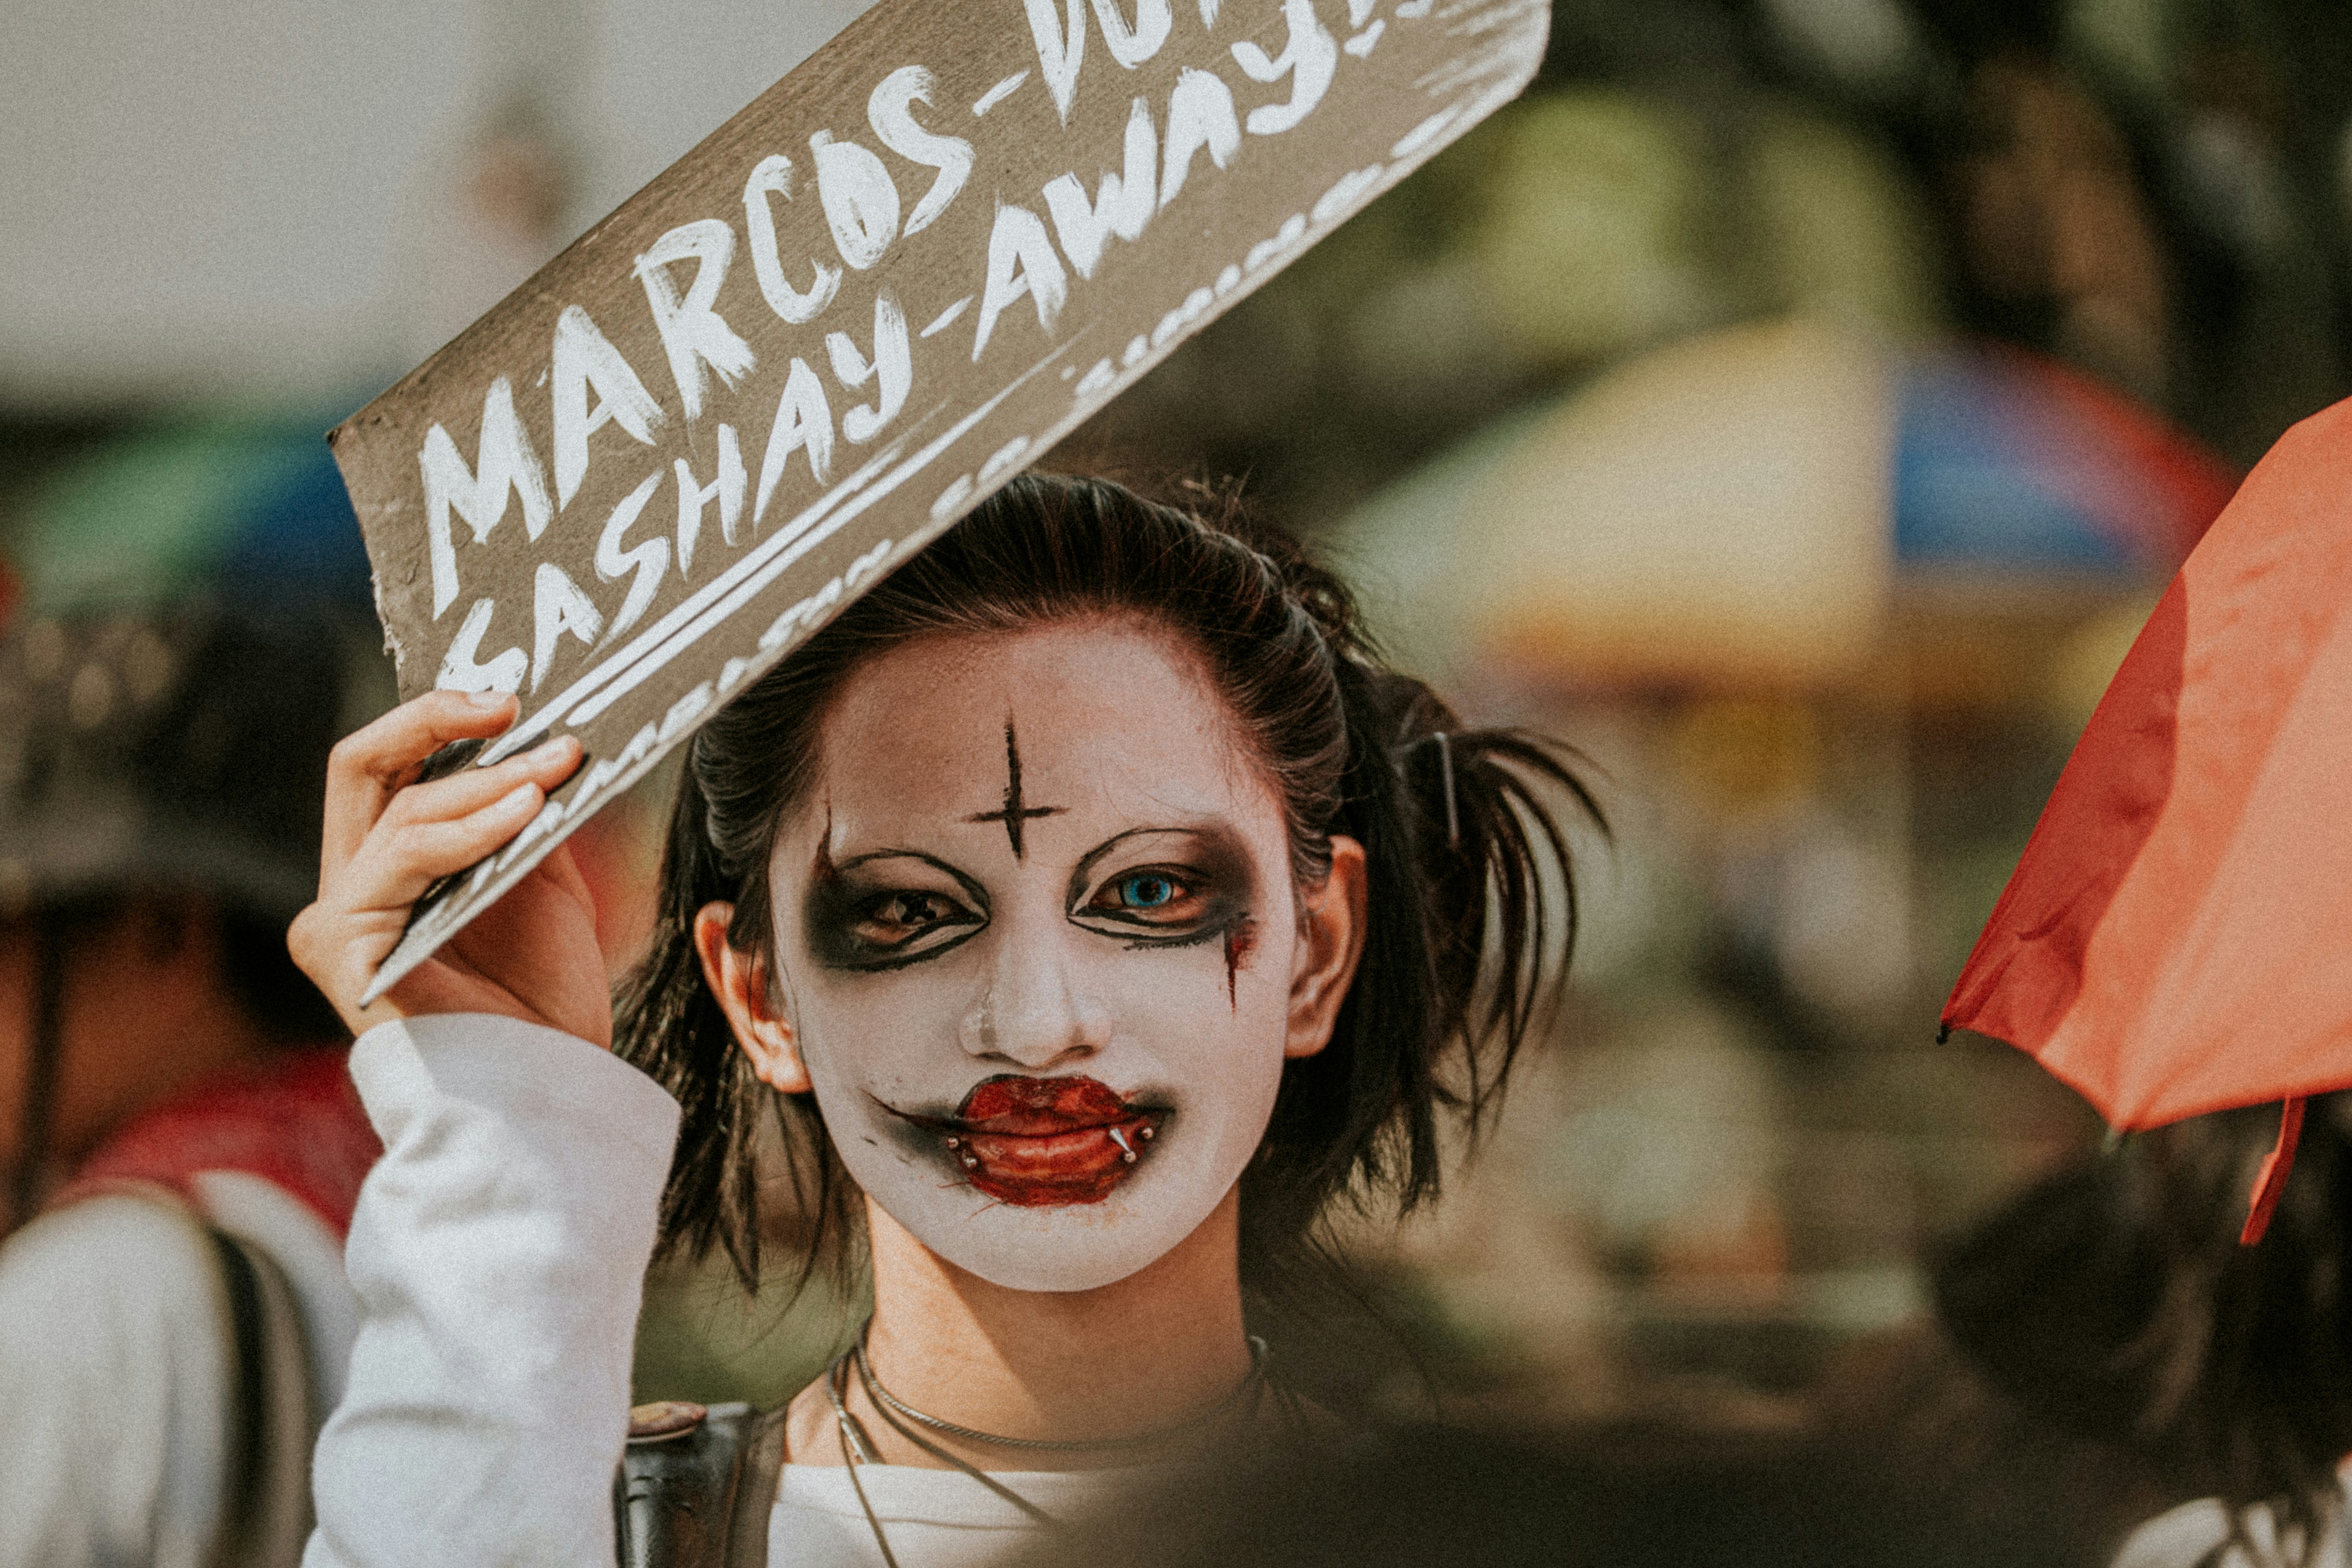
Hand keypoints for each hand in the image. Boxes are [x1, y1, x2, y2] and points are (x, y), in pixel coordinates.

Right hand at [290, 690, 612, 1046]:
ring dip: (488, 780)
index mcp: (389, 865)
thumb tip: (547, 733)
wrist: (549, 1080)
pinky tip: (527, 810)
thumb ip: (524, 811)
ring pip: (402, 811)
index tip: (511, 698)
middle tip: (508, 703)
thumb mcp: (542, 878)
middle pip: (360, 764)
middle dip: (432, 719)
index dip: (440, 720)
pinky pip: (406, 860)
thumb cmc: (543, 994)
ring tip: (555, 767)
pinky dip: (471, 828)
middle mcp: (350, 886)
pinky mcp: (339, 951)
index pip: (389, 767)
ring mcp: (337, 918)